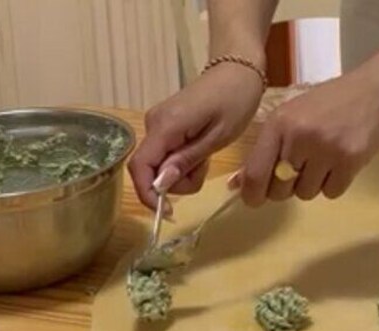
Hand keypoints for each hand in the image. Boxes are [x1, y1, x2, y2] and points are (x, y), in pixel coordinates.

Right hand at [128, 63, 263, 208]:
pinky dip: (183, 162)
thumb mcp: (217, 137)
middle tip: (205, 169)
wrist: (238, 71)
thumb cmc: (234, 101)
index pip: (140, 166)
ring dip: (183, 172)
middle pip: (149, 169)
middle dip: (175, 182)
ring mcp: (157, 123)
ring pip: (159, 165)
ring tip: (207, 156)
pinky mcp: (164, 125)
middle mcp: (153, 123)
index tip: (168, 211)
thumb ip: (187, 161)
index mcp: (165, 126)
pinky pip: (166, 154)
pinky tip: (202, 151)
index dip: (148, 194)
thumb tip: (160, 184)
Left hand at [234, 66, 378, 205]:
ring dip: (313, 184)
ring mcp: (326, 150)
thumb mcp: (291, 116)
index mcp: (279, 124)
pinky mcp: (350, 162)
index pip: (255, 173)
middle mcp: (299, 137)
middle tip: (300, 170)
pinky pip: (331, 193)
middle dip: (286, 187)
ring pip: (306, 194)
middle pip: (280, 190)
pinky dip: (334, 184)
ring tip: (325, 159)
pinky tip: (341, 162)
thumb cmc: (329, 103)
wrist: (375, 91)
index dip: (252, 194)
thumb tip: (237, 185)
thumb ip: (266, 149)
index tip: (255, 199)